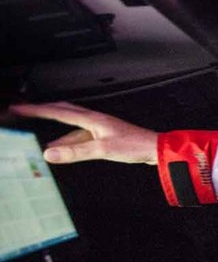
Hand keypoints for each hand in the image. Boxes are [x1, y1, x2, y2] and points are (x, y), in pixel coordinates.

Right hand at [10, 101, 158, 164]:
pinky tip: (63, 149)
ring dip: (56, 131)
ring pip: (72, 126)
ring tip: (40, 140)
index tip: (19, 108)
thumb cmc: (135, 146)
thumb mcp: (103, 150)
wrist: (156, 149)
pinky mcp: (105, 136)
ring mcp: (100, 128)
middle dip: (43, 112)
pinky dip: (69, 141)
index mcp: (92, 118)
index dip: (36, 109)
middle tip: (25, 113)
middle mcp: (94, 120)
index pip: (58, 111)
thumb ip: (76, 152)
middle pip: (63, 111)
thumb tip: (49, 153)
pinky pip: (81, 136)